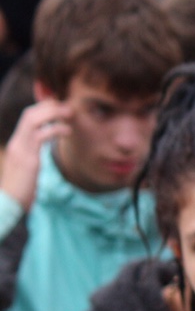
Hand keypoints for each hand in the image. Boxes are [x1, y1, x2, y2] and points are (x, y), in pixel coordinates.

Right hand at [0, 99, 70, 213]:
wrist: (8, 204)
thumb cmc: (21, 189)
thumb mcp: (28, 169)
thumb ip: (34, 156)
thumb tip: (44, 152)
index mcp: (18, 143)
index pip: (28, 116)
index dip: (44, 108)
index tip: (62, 107)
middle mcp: (17, 143)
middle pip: (29, 113)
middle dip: (50, 106)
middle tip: (69, 107)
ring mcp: (20, 149)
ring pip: (33, 119)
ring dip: (53, 113)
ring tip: (70, 114)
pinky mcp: (27, 159)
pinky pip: (40, 136)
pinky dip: (55, 129)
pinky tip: (67, 131)